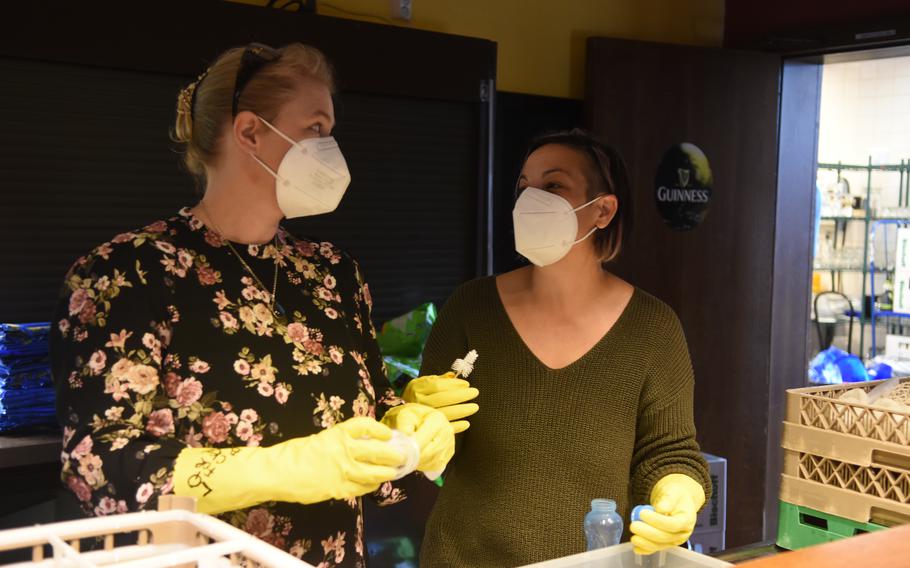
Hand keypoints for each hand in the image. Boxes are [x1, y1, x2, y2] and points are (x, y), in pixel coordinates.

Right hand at [174, 416, 404, 513]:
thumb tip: (360, 443)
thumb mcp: (320, 439)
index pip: (365, 425)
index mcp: (338, 434)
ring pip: (375, 472)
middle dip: (394, 454)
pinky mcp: (339, 489)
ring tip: (394, 471)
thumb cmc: (294, 453)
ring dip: (387, 472)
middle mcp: (345, 451)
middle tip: (402, 456)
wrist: (277, 473)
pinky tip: (375, 484)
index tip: (387, 433)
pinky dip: (372, 486)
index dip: (380, 429)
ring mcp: (343, 471)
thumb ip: (340, 441)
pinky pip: (362, 488)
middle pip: (379, 451)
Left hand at [382, 403, 454, 474]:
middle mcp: (447, 432)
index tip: (399, 453)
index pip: (425, 438)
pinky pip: (436, 465)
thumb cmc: (412, 417)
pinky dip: (424, 466)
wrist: (421, 419)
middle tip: (401, 459)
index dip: (411, 448)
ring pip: (433, 461)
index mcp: (437, 420)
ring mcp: (450, 443)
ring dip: (418, 463)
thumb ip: (404, 425)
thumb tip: (406, 437)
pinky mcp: (449, 453)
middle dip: (414, 458)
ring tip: (408, 459)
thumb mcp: (404, 415)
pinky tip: (416, 460)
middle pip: (430, 452)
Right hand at [403, 372, 478, 432]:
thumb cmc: (416, 396)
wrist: (400, 416)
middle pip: (443, 399)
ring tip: (474, 407)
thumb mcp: (422, 383)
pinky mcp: (427, 428)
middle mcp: (418, 402)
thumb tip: (454, 376)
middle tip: (475, 393)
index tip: (467, 384)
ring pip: (445, 413)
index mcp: (417, 388)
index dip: (454, 385)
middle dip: (461, 396)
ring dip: (462, 411)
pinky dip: (456, 426)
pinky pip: (443, 427)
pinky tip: (466, 423)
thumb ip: (438, 379)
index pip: (437, 386)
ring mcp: (422, 416)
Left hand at [630, 474, 704, 554]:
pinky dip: (645, 549)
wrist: (677, 499)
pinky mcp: (666, 543)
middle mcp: (682, 533)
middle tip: (633, 526)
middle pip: (665, 537)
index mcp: (687, 519)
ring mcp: (674, 540)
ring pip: (660, 545)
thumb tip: (660, 509)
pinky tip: (636, 548)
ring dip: (645, 543)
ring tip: (633, 537)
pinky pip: (656, 548)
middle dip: (648, 533)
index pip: (673, 524)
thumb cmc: (674, 494)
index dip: (657, 521)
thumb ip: (667, 500)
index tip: (642, 514)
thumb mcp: (672, 491)